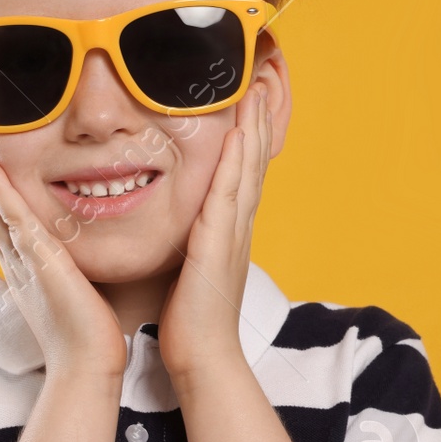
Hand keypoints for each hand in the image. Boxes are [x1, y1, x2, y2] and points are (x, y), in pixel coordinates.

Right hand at [0, 124, 126, 380]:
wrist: (88, 365)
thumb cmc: (86, 326)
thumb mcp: (66, 275)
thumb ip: (58, 249)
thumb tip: (59, 232)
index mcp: (14, 252)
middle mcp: (9, 252)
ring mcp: (21, 259)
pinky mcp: (41, 267)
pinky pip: (16, 225)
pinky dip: (1, 197)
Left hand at [158, 80, 271, 385]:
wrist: (202, 357)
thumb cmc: (189, 320)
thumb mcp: (189, 270)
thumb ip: (188, 244)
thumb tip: (180, 229)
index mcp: (228, 232)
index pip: (240, 174)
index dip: (247, 139)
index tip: (247, 104)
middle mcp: (236, 228)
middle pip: (251, 164)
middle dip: (256, 123)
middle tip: (261, 84)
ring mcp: (232, 235)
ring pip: (245, 172)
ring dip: (252, 131)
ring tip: (255, 95)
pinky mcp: (218, 245)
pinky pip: (228, 195)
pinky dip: (235, 163)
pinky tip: (236, 136)